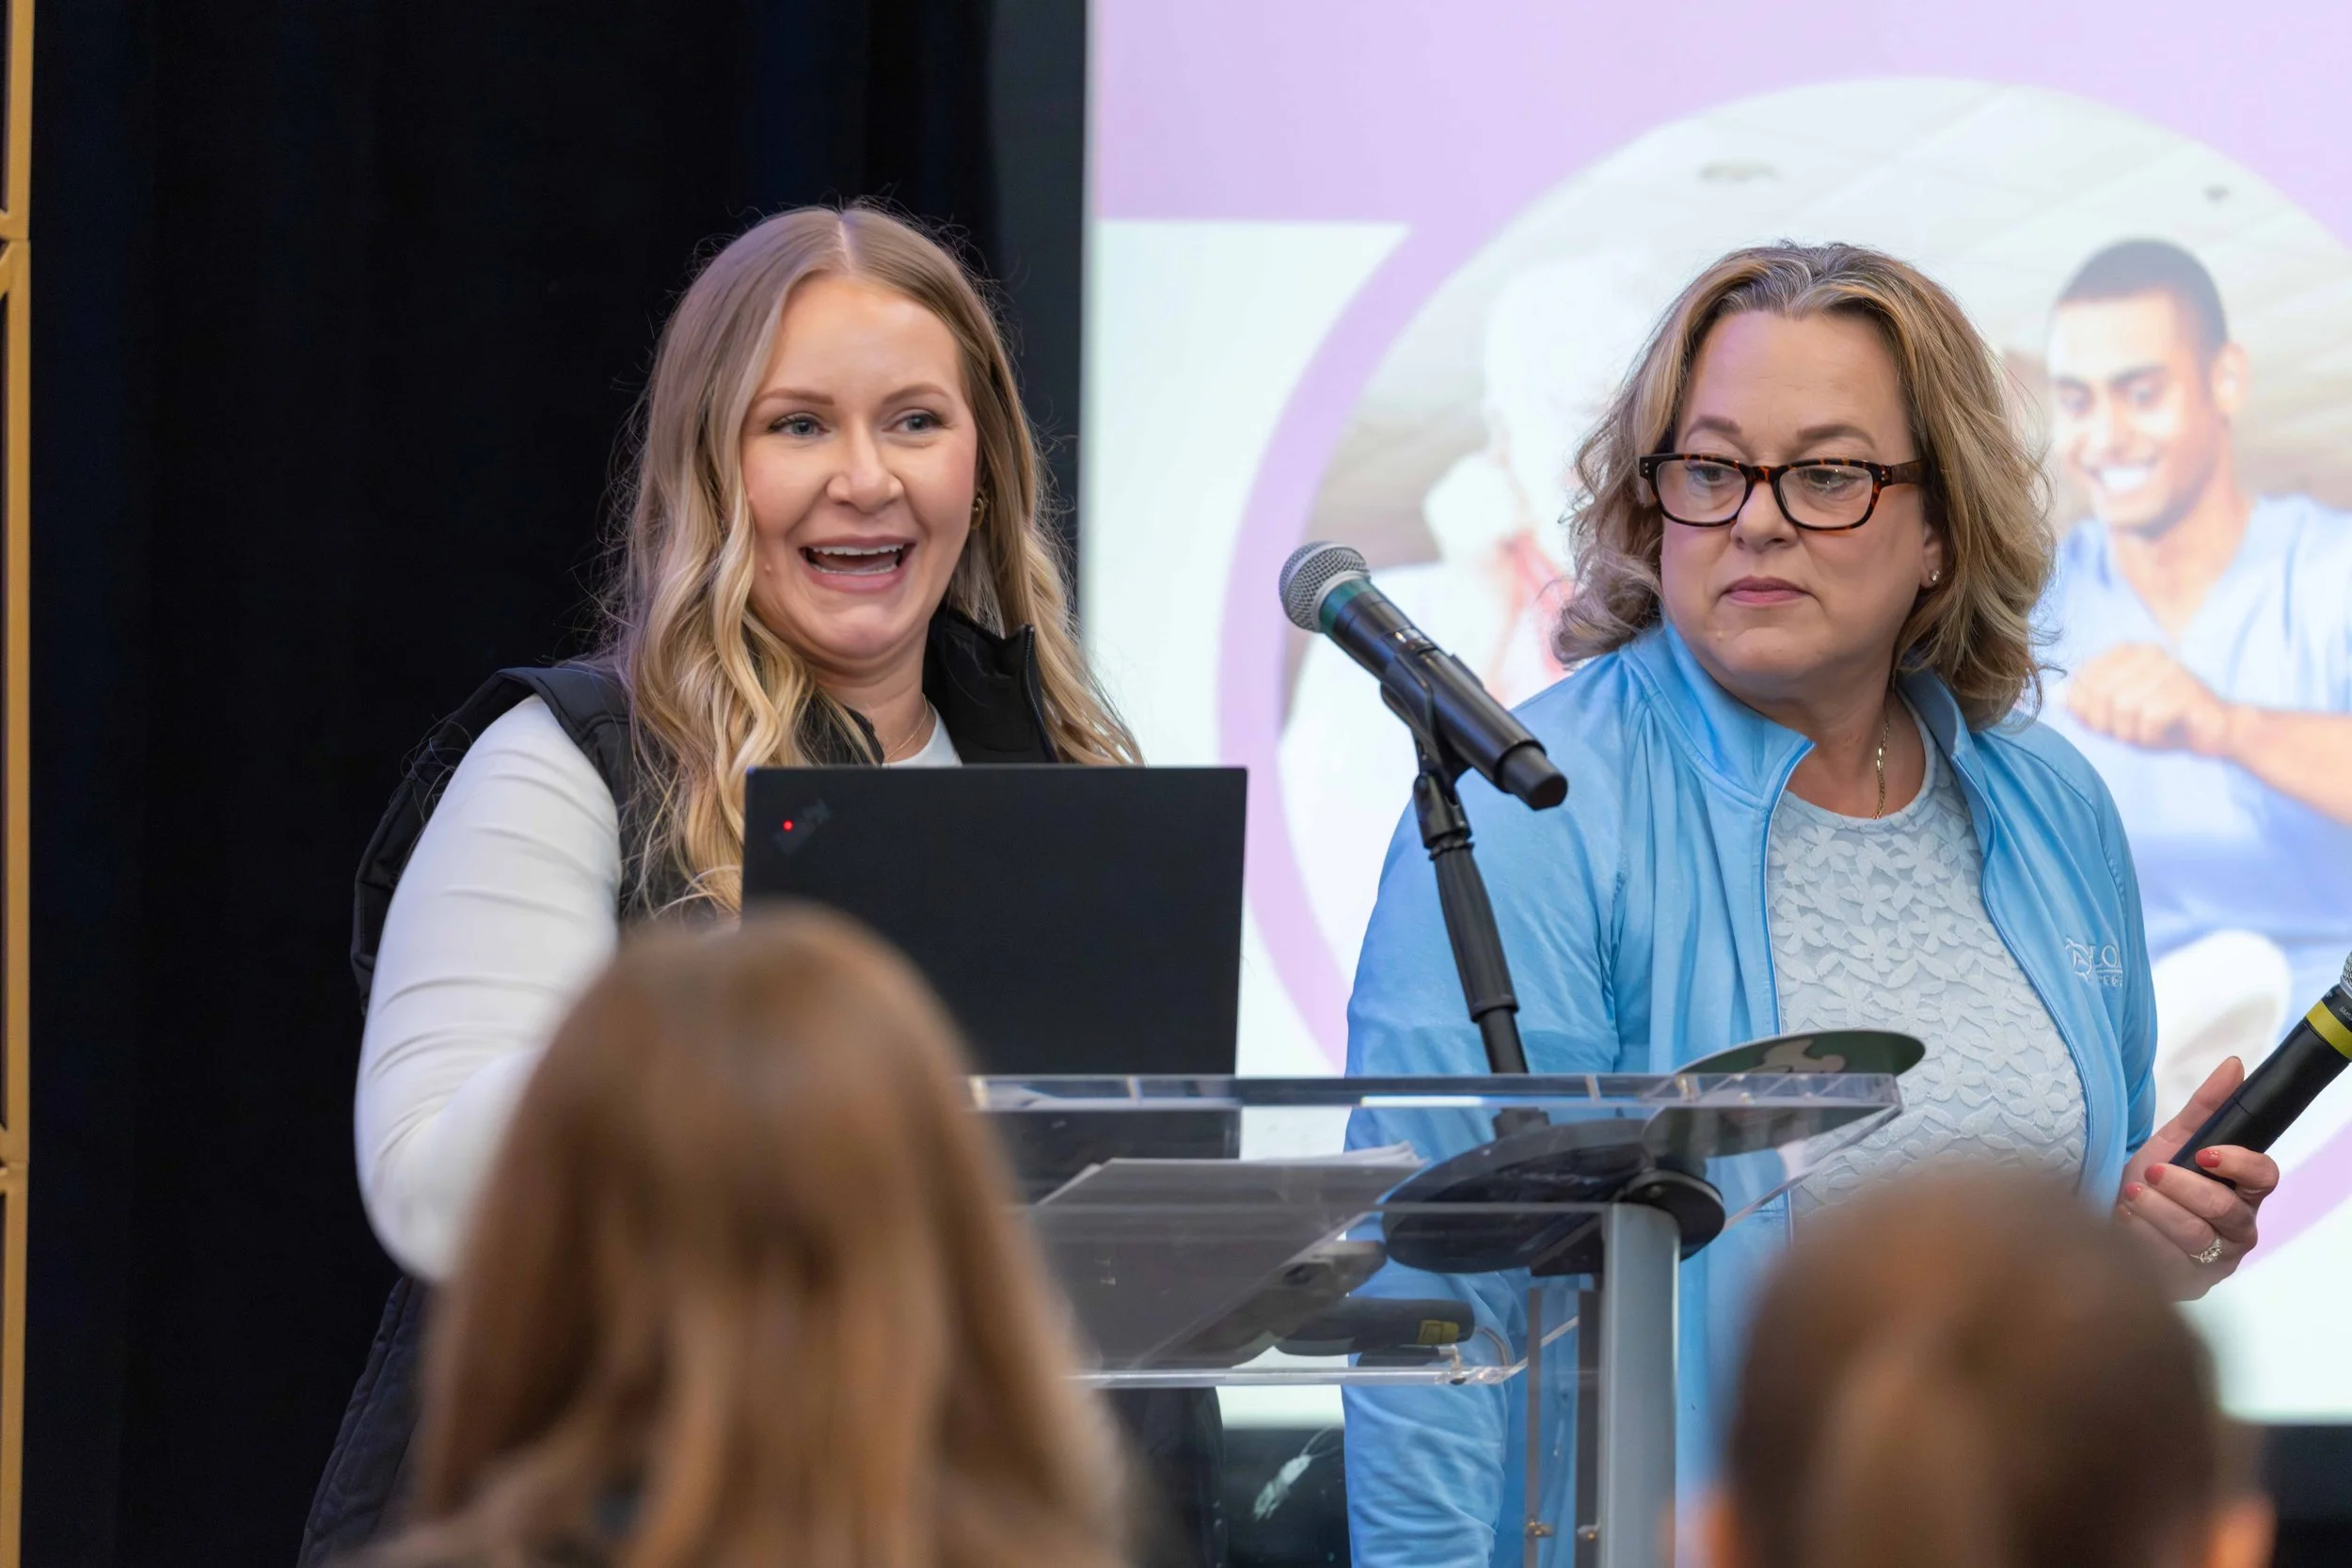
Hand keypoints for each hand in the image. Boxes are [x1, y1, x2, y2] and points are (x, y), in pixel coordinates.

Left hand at [2067, 643, 2236, 755]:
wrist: (2213, 733)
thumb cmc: (2161, 722)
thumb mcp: (2115, 716)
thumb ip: (2084, 706)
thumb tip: (2055, 697)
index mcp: (2126, 652)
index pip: (2083, 681)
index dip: (2087, 711)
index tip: (2106, 722)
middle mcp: (2147, 652)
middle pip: (2100, 694)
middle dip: (2108, 724)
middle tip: (2129, 731)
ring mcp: (2169, 667)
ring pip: (2122, 707)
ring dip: (2130, 731)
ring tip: (2148, 731)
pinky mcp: (2186, 687)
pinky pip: (2148, 717)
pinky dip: (2149, 734)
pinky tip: (2164, 731)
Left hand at [2115, 1056, 2279, 1298]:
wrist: (2112, 1217)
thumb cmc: (2151, 1179)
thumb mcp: (2173, 1139)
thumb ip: (2206, 1106)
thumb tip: (2233, 1064)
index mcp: (2243, 1191)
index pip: (2265, 1177)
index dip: (2239, 1164)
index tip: (2203, 1153)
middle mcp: (2237, 1229)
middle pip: (2224, 1210)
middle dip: (2182, 1187)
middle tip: (2150, 1173)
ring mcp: (2215, 1260)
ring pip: (2193, 1235)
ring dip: (2155, 1211)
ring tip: (2131, 1195)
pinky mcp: (2188, 1284)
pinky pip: (2166, 1262)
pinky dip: (2139, 1237)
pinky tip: (2123, 1223)